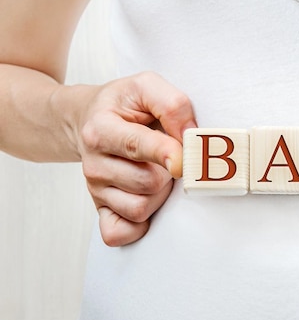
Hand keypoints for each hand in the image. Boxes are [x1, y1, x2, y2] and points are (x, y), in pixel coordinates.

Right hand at [76, 72, 196, 245]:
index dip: (167, 154)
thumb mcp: (146, 86)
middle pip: (147, 183)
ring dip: (159, 195)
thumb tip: (190, 137)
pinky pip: (119, 233)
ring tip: (156, 173)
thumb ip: (172, 104)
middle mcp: (93, 163)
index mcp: (101, 129)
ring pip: (140, 208)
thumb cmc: (124, 105)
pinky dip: (138, 226)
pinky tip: (147, 204)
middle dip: (168, 173)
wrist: (88, 118)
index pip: (138, 147)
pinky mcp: (100, 208)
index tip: (182, 159)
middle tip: (168, 158)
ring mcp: (95, 189)